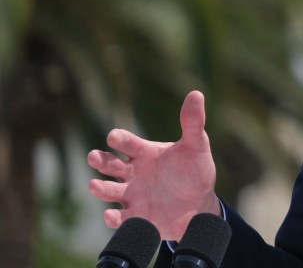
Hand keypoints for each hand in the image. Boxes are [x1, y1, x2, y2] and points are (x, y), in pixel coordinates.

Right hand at [87, 90, 219, 240]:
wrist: (199, 204)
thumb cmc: (194, 171)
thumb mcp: (196, 146)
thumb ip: (193, 123)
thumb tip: (196, 94)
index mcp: (144, 152)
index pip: (127, 143)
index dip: (120, 139)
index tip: (114, 137)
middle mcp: (133, 173)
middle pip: (110, 164)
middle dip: (101, 161)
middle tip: (94, 156)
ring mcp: (132, 195)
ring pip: (109, 190)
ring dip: (101, 188)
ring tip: (95, 185)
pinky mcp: (136, 217)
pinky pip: (120, 219)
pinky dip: (113, 219)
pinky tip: (110, 216)